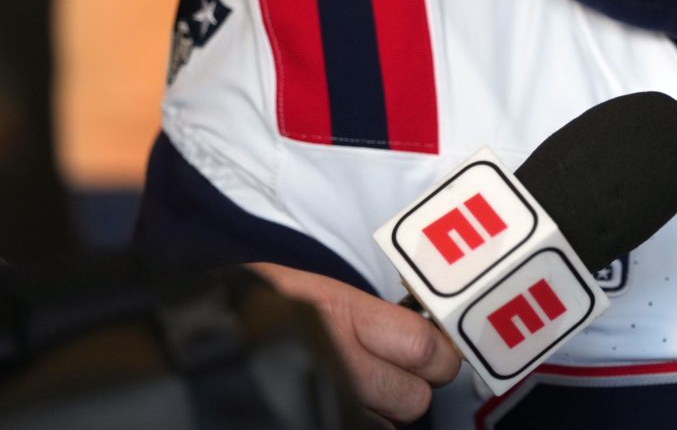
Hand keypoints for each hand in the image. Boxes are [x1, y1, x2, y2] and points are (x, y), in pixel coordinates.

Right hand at [248, 261, 461, 426]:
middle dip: (411, 389)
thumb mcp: (322, 293)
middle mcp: (339, 365)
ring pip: (390, 426)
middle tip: (393, 372)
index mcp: (346, 316)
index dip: (438, 356)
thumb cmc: (262, 306)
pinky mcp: (315, 420)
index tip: (434, 352)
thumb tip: (431, 340)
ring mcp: (327, 402)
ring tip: (354, 386)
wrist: (205, 332)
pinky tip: (339, 404)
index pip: (425, 348)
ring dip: (383, 411)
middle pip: (415, 399)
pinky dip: (360, 422)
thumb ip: (378, 318)